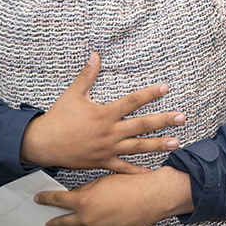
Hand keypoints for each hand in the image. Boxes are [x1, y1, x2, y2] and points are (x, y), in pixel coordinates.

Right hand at [21, 52, 184, 173]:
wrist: (43, 144)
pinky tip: (152, 171)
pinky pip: (123, 168)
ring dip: (158, 144)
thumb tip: (95, 54)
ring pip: (138, 147)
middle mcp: (110, 132)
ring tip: (176, 142)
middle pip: (142, 125)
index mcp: (105, 114)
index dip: (150, 94)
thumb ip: (87, 75)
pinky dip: (137, 171)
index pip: (132, 101)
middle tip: (181, 117)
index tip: (166, 88)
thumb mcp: (73, 94)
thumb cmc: (58, 118)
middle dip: (163, 121)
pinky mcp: (103, 162)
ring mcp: (108, 149)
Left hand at [35, 167, 193, 225]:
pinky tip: (100, 225)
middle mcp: (87, 220)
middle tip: (48, 225)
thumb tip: (75, 197)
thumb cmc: (129, 186)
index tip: (39, 199)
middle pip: (62, 224)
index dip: (46, 199)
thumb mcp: (102, 181)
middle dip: (53, 224)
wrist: (151, 198)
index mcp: (84, 202)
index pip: (57, 201)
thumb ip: (85, 190)